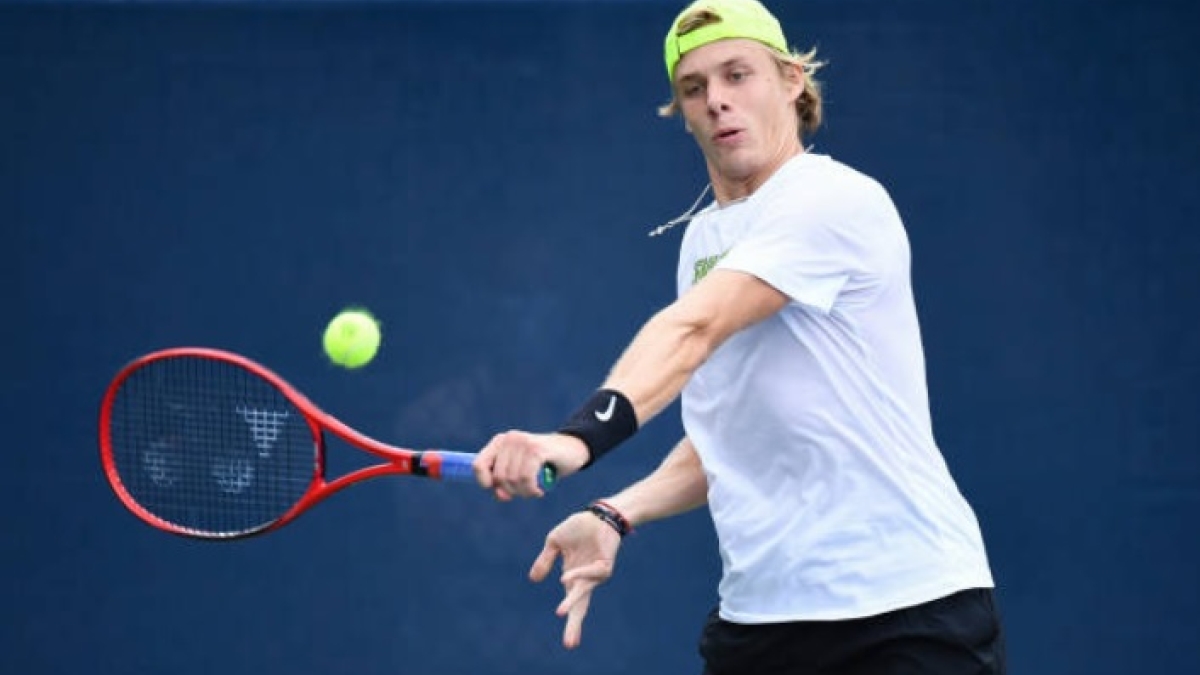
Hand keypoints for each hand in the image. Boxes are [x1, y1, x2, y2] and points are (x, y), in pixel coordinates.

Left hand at [473, 431, 588, 500]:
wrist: (573, 449)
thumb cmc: (545, 463)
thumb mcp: (520, 472)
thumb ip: (506, 482)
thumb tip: (500, 495)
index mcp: (500, 442)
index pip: (478, 465)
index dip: (485, 483)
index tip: (499, 491)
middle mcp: (509, 439)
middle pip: (498, 477)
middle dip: (512, 491)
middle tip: (526, 490)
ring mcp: (523, 442)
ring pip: (512, 480)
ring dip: (525, 492)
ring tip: (535, 489)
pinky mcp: (536, 449)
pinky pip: (526, 478)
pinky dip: (532, 490)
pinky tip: (540, 490)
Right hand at [530, 511, 622, 648]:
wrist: (597, 515)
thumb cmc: (578, 528)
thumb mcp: (554, 543)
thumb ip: (545, 561)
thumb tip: (533, 580)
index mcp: (574, 577)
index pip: (573, 604)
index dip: (571, 622)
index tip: (570, 644)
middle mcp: (585, 580)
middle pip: (580, 607)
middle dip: (574, 625)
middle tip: (569, 645)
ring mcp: (596, 574)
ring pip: (583, 592)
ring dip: (571, 602)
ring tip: (561, 613)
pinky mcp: (604, 566)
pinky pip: (590, 573)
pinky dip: (578, 574)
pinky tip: (565, 577)